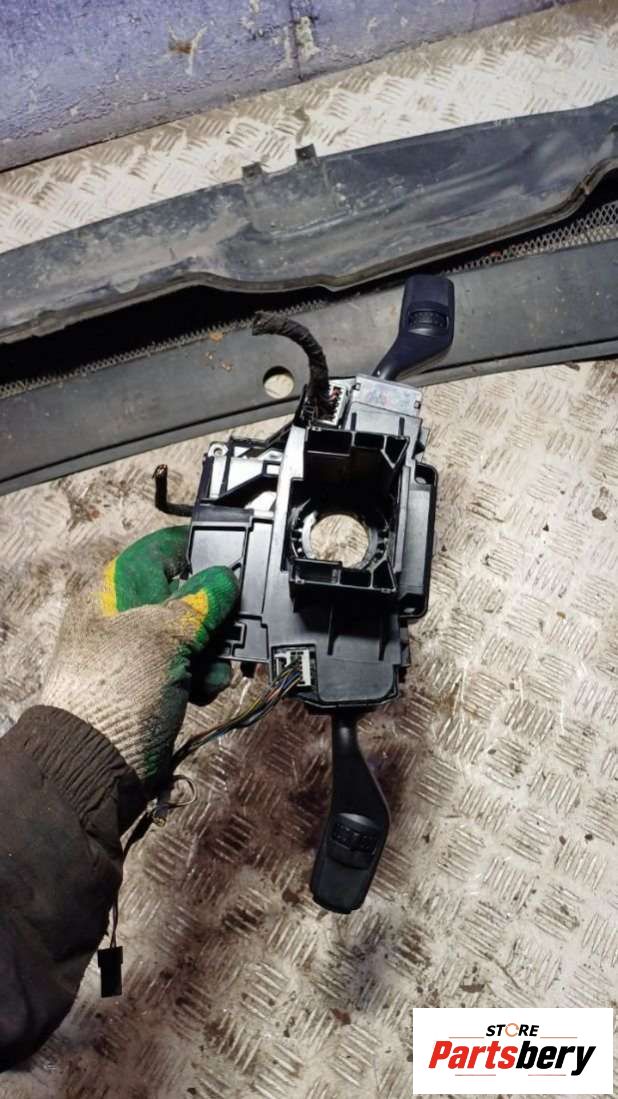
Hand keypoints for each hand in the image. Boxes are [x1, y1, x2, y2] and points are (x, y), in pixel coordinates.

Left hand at [40, 526, 237, 790]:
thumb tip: (225, 578)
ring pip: (195, 633)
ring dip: (215, 648)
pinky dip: (205, 675)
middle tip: (236, 622)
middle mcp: (128, 615)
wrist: (98, 760)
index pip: (162, 551)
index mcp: (116, 589)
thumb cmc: (117, 688)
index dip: (197, 552)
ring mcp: (142, 652)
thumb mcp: (163, 632)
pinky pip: (192, 666)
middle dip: (215, 611)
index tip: (232, 560)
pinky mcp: (156, 684)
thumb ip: (200, 600)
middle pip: (186, 594)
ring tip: (216, 667)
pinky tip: (206, 688)